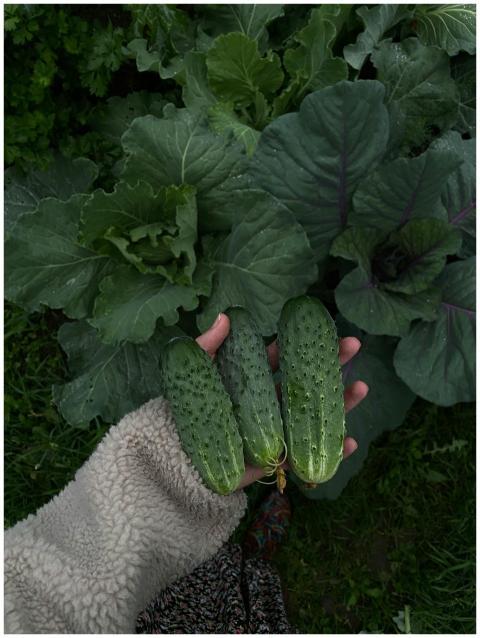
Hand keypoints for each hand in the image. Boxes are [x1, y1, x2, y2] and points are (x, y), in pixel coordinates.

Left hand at [196, 313, 367, 490]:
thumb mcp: (194, 374)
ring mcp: (273, 432)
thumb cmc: (183, 412)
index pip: (283, 359)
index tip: (327, 329)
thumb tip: (227, 316)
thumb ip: (207, 346)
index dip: (304, 344)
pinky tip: (351, 442)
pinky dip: (329, 451)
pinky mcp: (274, 460)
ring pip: (313, 416)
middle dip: (331, 365)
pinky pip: (305, 455)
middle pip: (304, 383)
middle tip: (354, 348)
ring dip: (339, 403)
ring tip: (361, 389)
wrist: (173, 458)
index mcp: (250, 382)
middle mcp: (266, 404)